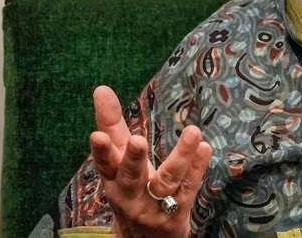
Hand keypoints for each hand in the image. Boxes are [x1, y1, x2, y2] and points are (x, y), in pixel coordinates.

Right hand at [89, 86, 211, 237]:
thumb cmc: (131, 190)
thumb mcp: (119, 163)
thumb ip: (112, 126)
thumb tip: (101, 88)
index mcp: (113, 180)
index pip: (105, 164)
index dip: (101, 152)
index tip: (97, 135)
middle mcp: (131, 195)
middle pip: (131, 177)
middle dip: (134, 159)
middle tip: (138, 140)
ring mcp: (154, 206)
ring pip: (166, 182)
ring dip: (180, 157)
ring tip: (193, 133)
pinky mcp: (177, 213)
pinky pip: (189, 188)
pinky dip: (197, 167)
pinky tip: (204, 147)